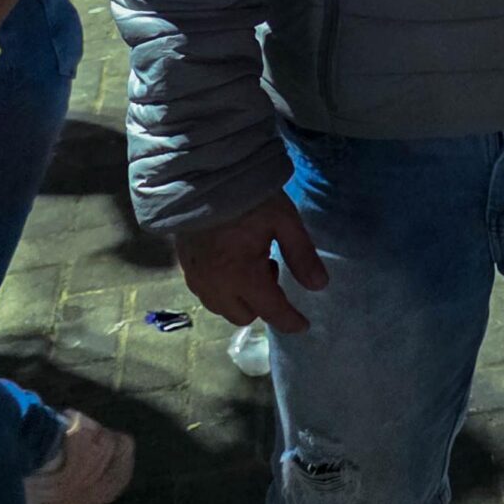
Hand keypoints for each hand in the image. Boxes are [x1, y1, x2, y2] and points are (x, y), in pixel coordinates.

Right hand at [174, 189, 329, 334]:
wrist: (201, 178)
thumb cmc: (247, 197)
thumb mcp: (284, 220)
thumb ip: (301, 255)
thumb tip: (319, 286)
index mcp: (242, 276)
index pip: (271, 310)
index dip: (290, 320)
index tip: (303, 325)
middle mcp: (216, 286)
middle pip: (244, 316)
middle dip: (263, 304)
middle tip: (272, 270)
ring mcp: (196, 279)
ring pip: (223, 308)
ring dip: (241, 298)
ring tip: (251, 264)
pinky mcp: (184, 269)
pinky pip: (207, 294)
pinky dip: (223, 290)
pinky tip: (230, 263)